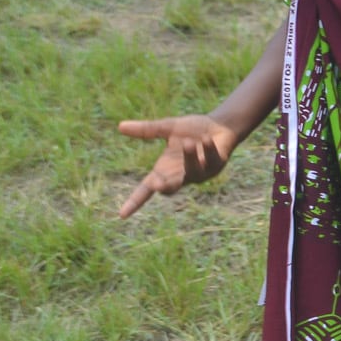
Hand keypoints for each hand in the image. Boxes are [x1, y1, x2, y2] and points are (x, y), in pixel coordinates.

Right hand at [117, 114, 238, 217]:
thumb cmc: (193, 130)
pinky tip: (206, 139)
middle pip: (169, 190)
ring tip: (188, 142)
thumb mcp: (167, 128)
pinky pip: (210, 160)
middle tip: (157, 184)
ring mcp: (200, 174)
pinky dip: (207, 149)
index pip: (146, 190)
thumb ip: (146, 130)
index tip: (122, 215)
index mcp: (164, 170)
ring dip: (189, 157)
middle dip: (164, 187)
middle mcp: (181, 176)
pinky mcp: (216, 167)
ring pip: (191, 172)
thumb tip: (120, 126)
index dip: (135, 202)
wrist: (220, 126)